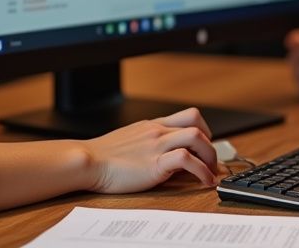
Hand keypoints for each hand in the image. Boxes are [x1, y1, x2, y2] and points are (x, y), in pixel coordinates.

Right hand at [84, 107, 219, 192]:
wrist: (87, 161)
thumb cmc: (102, 156)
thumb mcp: (130, 139)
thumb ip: (148, 142)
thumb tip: (163, 153)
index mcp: (153, 125)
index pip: (188, 116)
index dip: (204, 131)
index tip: (205, 148)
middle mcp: (158, 131)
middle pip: (197, 123)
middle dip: (211, 144)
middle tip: (211, 162)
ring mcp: (157, 145)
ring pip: (196, 137)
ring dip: (210, 156)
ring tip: (210, 172)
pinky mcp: (155, 163)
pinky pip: (186, 159)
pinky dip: (201, 171)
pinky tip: (203, 182)